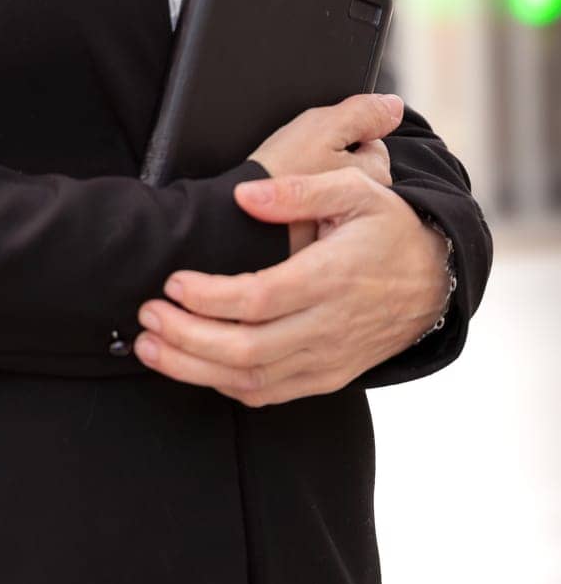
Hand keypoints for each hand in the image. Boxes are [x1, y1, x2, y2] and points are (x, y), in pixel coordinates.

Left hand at [132, 166, 454, 403]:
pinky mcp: (327, 376)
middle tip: (146, 315)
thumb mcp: (355, 190)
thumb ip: (298, 191)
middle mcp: (329, 327)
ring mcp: (328, 358)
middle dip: (187, 337)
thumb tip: (244, 195)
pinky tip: (191, 366)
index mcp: (332, 278)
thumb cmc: (388, 227)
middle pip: (248, 350)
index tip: (170, 283)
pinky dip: (224, 385)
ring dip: (194, 368)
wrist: (436, 278)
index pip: (260, 299)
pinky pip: (269, 393)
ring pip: (252, 380)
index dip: (209, 297)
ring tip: (150, 345)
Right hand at [249, 91, 402, 256]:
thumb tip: (393, 105)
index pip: (372, 147)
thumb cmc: (279, 173)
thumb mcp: (322, 128)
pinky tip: (283, 207)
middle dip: (336, 165)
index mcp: (373, 178)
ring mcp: (341, 230)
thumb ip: (362, 113)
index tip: (318, 141)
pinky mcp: (316, 247)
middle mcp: (365, 210)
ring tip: (288, 183)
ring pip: (335, 196)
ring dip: (319, 188)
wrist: (237, 220)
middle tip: (301, 162)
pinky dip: (304, 212)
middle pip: (357, 174)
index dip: (344, 136)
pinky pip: (316, 220)